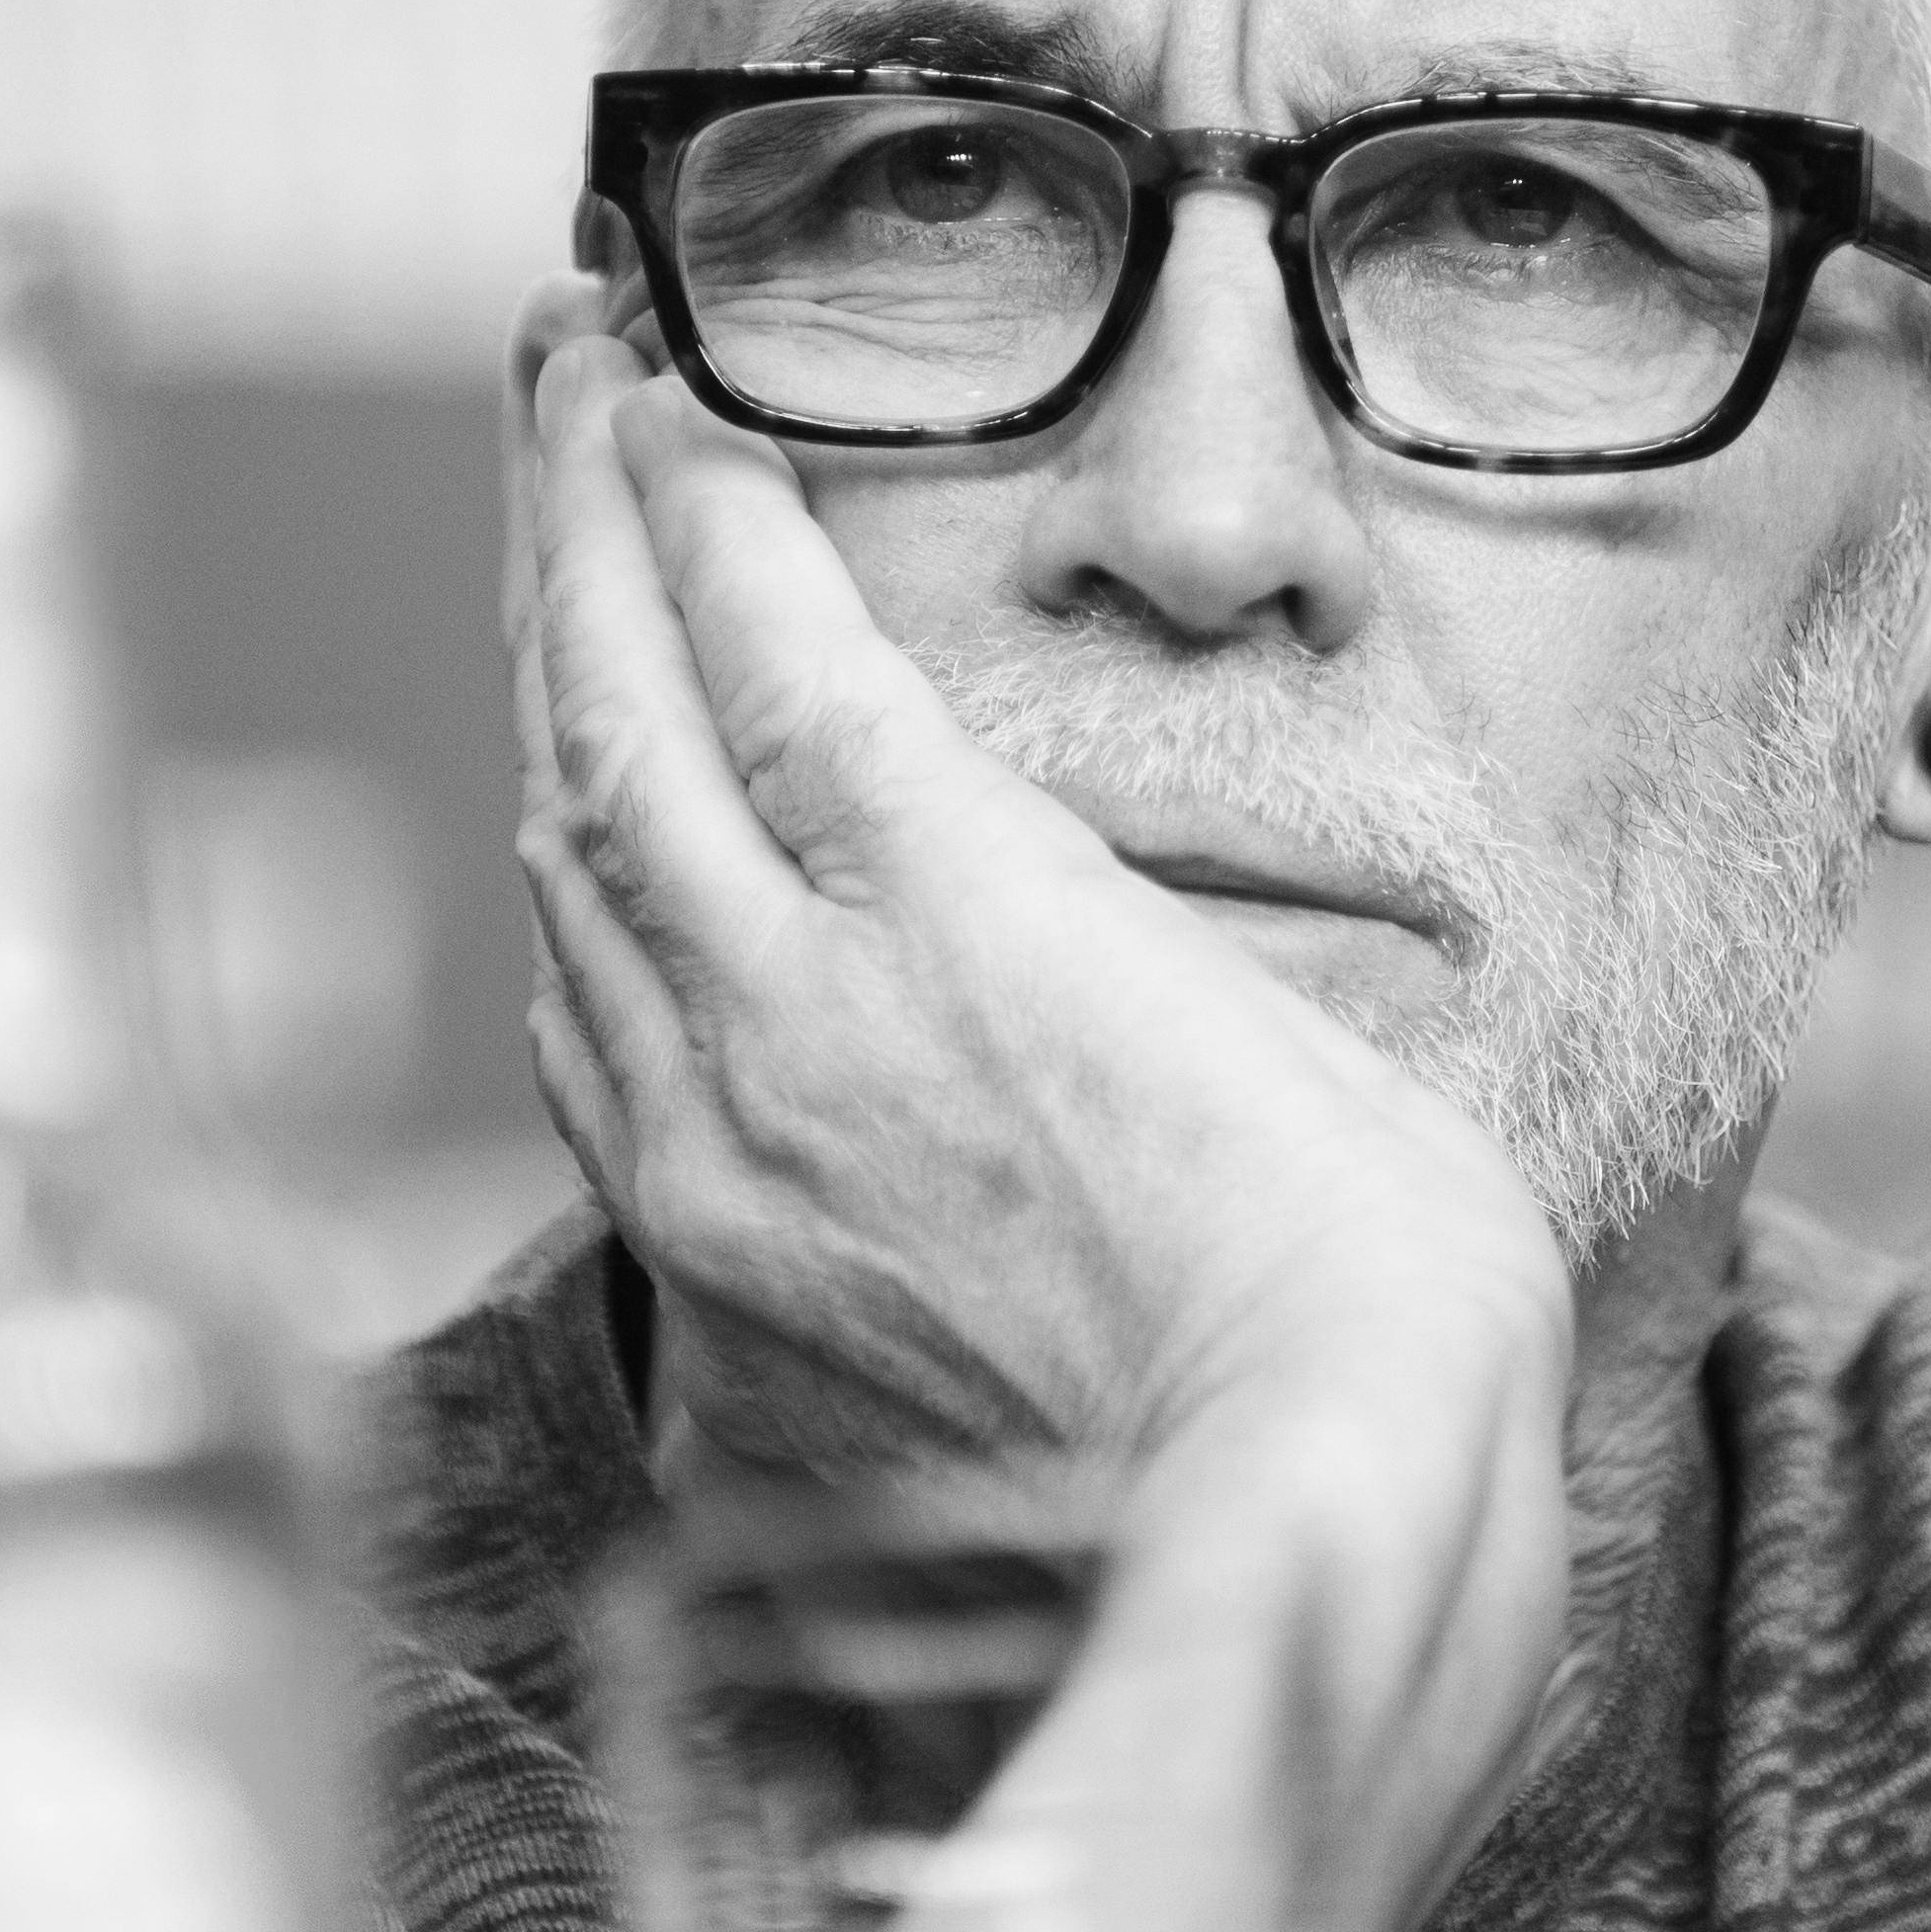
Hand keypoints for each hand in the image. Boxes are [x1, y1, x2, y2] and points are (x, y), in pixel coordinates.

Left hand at [504, 304, 1573, 1931]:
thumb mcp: (1284, 1032)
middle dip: (575, 526)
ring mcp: (731, 1157)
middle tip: (554, 368)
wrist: (1303, 1562)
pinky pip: (589, 1047)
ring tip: (558, 577)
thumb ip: (1109, 937)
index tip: (656, 372)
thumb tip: (1032, 914)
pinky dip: (572, 908)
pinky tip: (579, 854)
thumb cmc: (1376, 1300)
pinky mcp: (722, 1282)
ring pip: (576, 875)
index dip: (695, 492)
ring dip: (554, 702)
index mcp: (956, 907)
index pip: (767, 642)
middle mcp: (797, 1014)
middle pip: (620, 720)